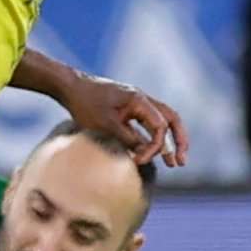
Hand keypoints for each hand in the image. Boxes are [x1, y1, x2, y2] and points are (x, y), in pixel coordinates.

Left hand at [59, 73, 187, 166]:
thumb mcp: (105, 124)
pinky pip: (146, 124)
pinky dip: (151, 138)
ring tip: (173, 163)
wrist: (70, 87)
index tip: (139, 161)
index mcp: (140, 100)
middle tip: (181, 162)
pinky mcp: (127, 110)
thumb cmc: (85, 103)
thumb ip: (127, 139)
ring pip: (161, 122)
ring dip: (168, 141)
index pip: (160, 126)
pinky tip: (148, 154)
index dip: (155, 147)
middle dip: (179, 141)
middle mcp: (142, 100)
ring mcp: (136, 104)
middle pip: (171, 119)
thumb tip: (144, 154)